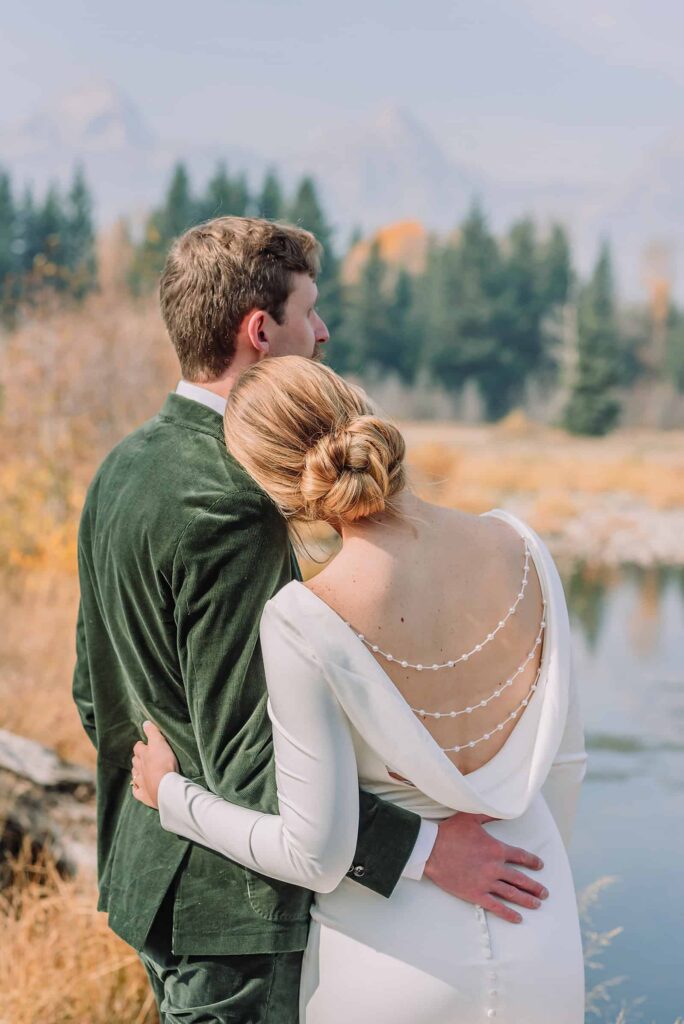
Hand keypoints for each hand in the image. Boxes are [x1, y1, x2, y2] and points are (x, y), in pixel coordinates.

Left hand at [131, 721, 178, 809]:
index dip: (141, 745)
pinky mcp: (144, 795)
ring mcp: (140, 782)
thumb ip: (152, 732)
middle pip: (135, 762)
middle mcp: (139, 768)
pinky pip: (137, 792)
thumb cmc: (163, 763)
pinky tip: (138, 787)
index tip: (144, 744)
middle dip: (138, 759)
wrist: (165, 787)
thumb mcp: (159, 743)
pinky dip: (137, 789)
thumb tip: (145, 722)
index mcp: (143, 755)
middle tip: (144, 757)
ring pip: (135, 775)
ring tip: (142, 771)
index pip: (138, 747)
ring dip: (137, 773)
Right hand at [424, 812, 547, 923]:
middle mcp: (495, 867)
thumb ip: (489, 814)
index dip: (533, 861)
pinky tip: (518, 919)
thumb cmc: (450, 832)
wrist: (431, 849)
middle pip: (521, 879)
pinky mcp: (475, 894)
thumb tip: (503, 810)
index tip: (540, 866)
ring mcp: (486, 882)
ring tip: (537, 904)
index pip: (521, 856)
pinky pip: (496, 906)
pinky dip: (508, 913)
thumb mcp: (470, 817)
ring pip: (512, 893)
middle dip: (535, 886)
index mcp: (496, 849)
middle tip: (544, 893)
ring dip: (527, 900)